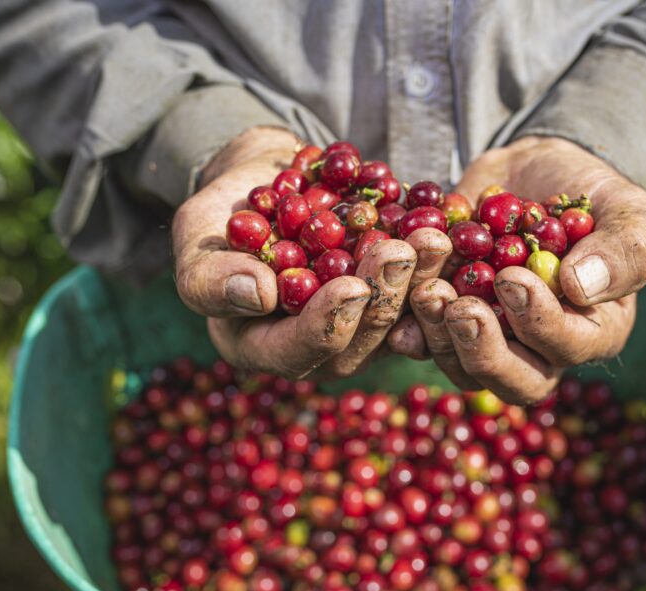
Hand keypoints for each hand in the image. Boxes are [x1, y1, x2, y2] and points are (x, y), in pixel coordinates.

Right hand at [173, 127, 450, 377]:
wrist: (269, 183)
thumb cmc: (220, 216)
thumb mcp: (196, 238)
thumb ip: (212, 276)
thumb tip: (259, 295)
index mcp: (263, 347)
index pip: (297, 351)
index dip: (327, 323)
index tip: (350, 287)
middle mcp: (318, 347)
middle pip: (358, 341)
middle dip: (382, 298)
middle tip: (400, 254)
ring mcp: (361, 326)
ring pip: (398, 319)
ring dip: (419, 280)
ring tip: (432, 239)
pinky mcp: (391, 299)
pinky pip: (420, 293)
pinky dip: (436, 267)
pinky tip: (449, 234)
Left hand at [389, 136, 645, 403]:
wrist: (531, 174)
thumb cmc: (589, 193)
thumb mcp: (624, 208)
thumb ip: (622, 249)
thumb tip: (581, 288)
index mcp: (594, 330)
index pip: (569, 347)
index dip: (538, 321)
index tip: (512, 278)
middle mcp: (541, 349)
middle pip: (514, 381)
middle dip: (483, 350)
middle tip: (460, 307)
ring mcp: (492, 341)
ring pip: (463, 368)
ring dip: (440, 335)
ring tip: (426, 290)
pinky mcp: (449, 323)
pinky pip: (425, 342)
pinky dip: (408, 327)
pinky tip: (396, 307)